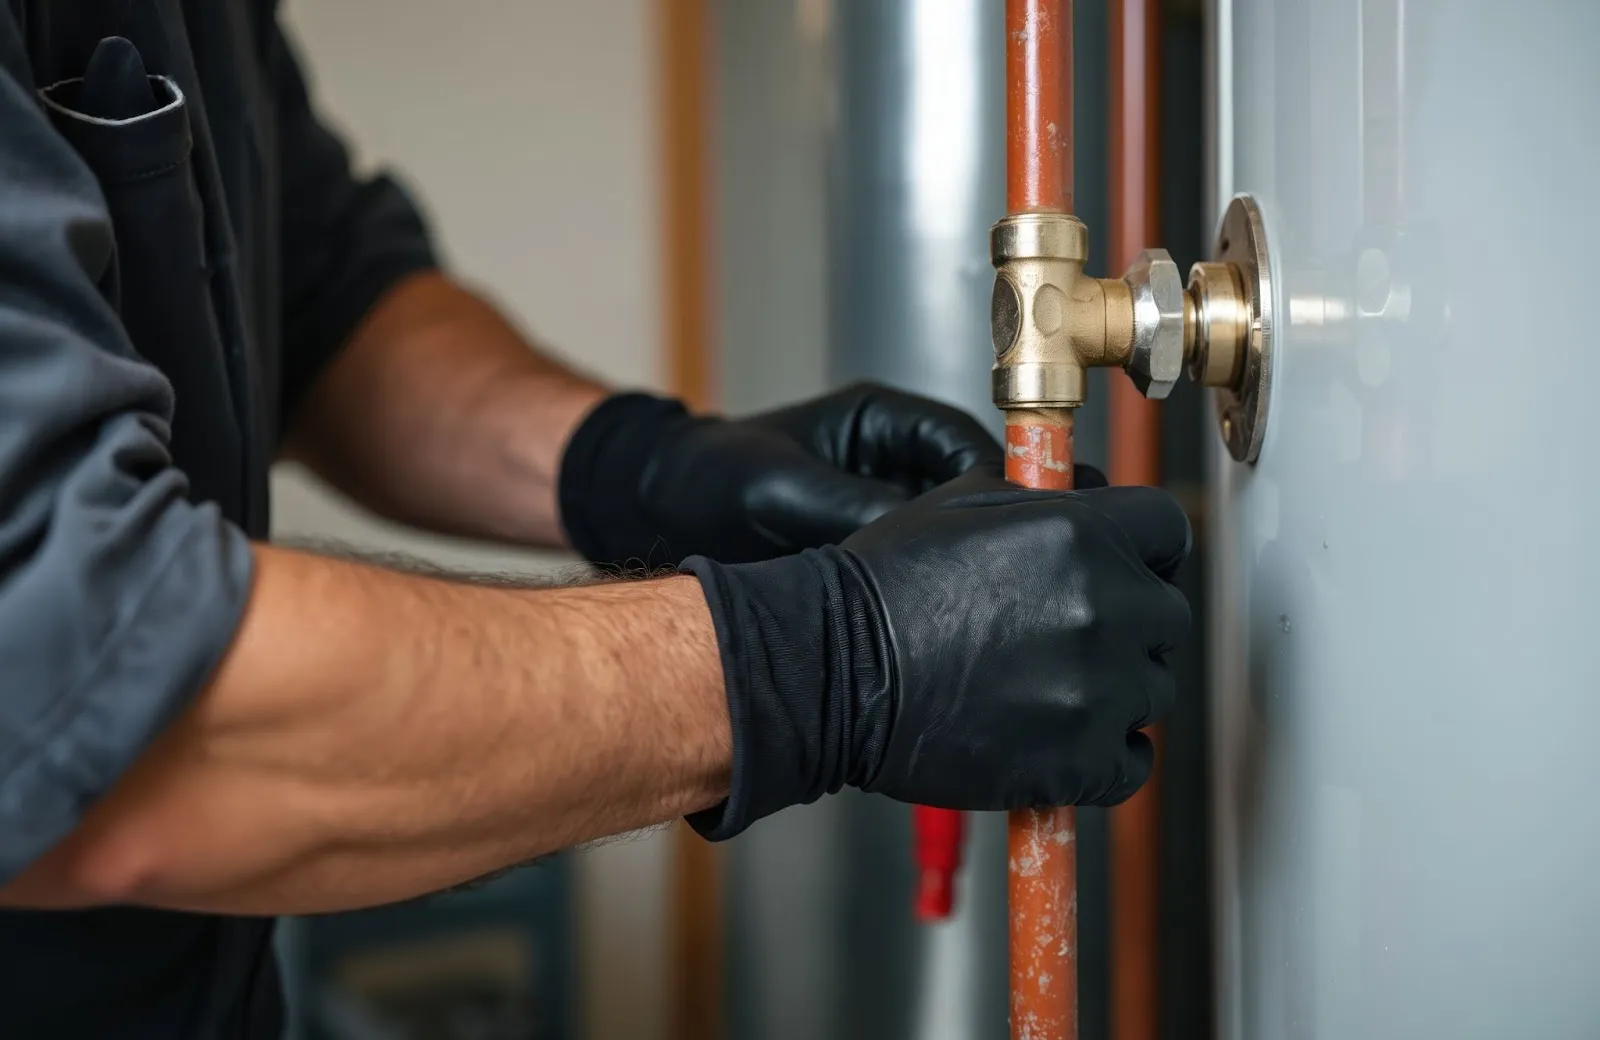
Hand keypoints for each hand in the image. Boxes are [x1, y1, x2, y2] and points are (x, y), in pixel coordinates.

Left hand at [558, 383, 1001, 566]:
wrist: (655, 512)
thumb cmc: (707, 476)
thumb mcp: (779, 488)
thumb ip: (850, 504)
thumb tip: (917, 537)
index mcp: (880, 420)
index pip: (964, 442)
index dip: (994, 480)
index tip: (1007, 523)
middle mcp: (891, 460)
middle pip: (966, 491)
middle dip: (980, 529)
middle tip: (995, 571)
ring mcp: (882, 506)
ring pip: (943, 535)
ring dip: (949, 564)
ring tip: (962, 600)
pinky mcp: (867, 549)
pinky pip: (909, 567)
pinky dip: (921, 590)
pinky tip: (925, 618)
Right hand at [682, 462, 1190, 838]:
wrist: (834, 669)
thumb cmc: (883, 586)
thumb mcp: (957, 503)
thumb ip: (1037, 499)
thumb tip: (1083, 498)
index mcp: (1080, 535)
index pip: (1169, 530)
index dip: (1147, 548)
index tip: (1130, 566)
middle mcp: (1103, 607)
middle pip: (1168, 615)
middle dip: (1131, 620)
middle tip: (1075, 633)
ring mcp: (1096, 689)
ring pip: (1152, 689)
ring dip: (1116, 688)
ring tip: (1052, 687)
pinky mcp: (1077, 760)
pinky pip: (1133, 763)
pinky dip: (1109, 757)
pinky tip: (1067, 738)